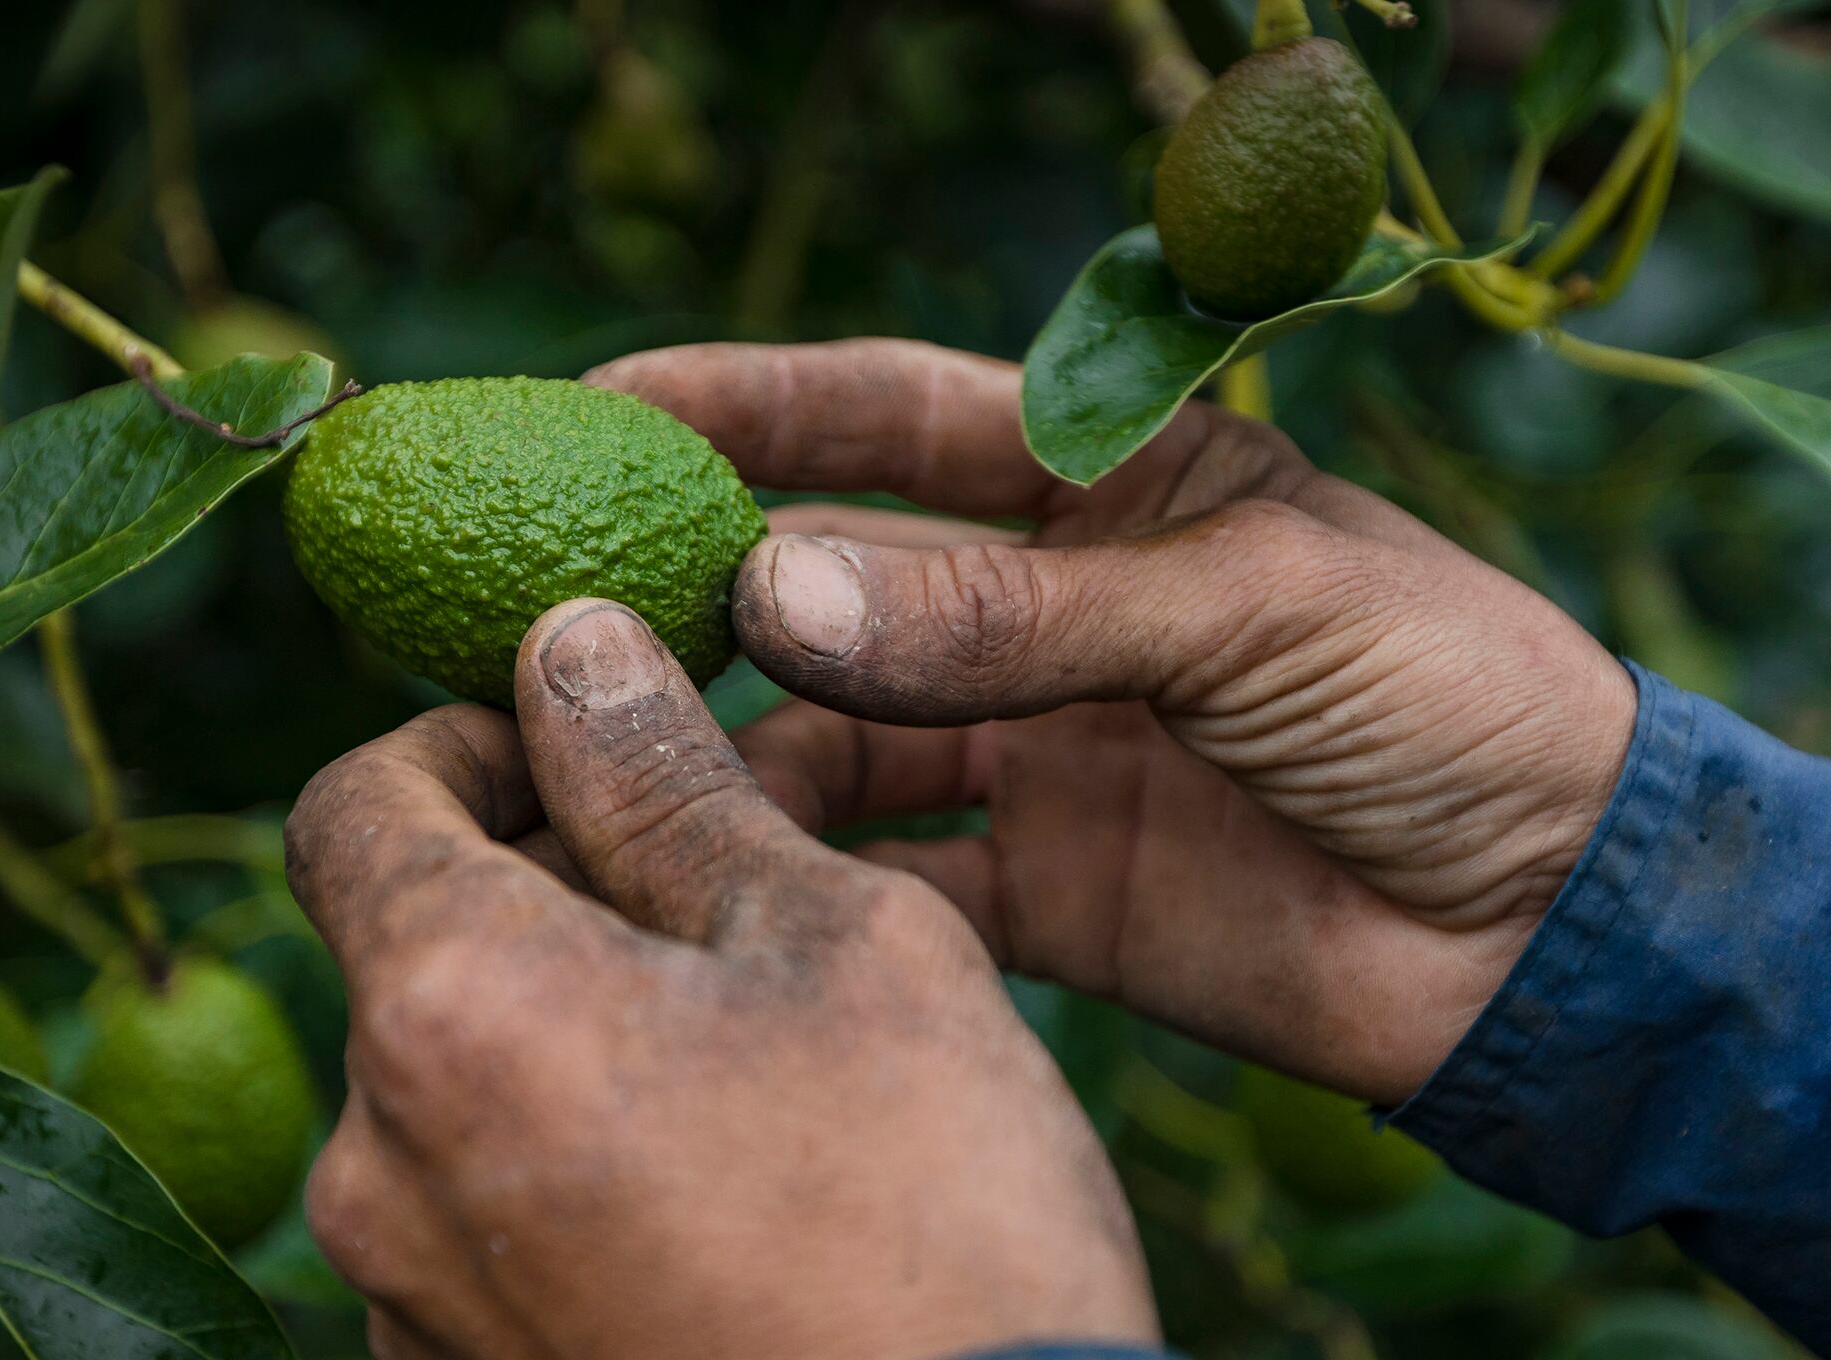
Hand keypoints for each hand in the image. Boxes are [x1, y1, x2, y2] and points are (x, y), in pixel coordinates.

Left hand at [286, 600, 1157, 1359]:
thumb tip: (572, 649)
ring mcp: (405, 1300)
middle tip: (724, 874)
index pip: (357, 804)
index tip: (576, 736)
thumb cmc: (935, 1218)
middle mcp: (377, 1167)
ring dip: (575, 1014)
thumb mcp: (836, 944)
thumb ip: (672, 784)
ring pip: (462, 1080)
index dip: (461, 739)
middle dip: (553, 879)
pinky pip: (484, 1210)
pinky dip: (572, 1144)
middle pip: (421, 946)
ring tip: (750, 1034)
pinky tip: (721, 1170)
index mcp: (453, 1011)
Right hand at [587, 339, 1637, 1105]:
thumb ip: (1015, 616)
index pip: (897, 417)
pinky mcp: (1039, 888)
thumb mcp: (1246, 611)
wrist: (1552, 930)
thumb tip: (779, 595)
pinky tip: (729, 885)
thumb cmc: (1451, 701)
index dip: (753, 404)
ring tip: (628, 766)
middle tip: (569, 610)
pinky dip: (810, 884)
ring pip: (837, 741)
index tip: (608, 400)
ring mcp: (1035, 750)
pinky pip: (890, 878)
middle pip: (836, 585)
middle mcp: (1047, 614)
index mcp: (1111, 488)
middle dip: (708, 593)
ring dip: (739, 754)